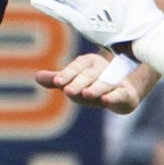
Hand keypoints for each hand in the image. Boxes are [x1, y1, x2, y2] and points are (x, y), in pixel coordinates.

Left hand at [33, 49, 150, 114]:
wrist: (125, 91)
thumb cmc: (93, 84)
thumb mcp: (75, 81)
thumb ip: (58, 79)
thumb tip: (37, 77)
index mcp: (87, 64)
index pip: (76, 67)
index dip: (66, 74)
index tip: (56, 82)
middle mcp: (101, 70)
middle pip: (88, 76)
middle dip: (78, 83)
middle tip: (68, 90)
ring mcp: (115, 81)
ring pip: (104, 83)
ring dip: (96, 88)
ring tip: (86, 94)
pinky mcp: (126, 94)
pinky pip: (120, 94)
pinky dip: (114, 97)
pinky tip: (106, 100)